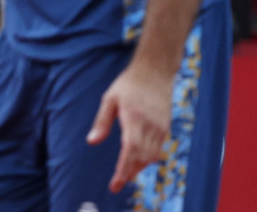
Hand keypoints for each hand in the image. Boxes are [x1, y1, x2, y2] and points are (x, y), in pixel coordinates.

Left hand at [86, 60, 173, 192]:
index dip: (124, 168)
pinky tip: (137, 162)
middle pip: (142, 157)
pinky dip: (147, 158)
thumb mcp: (109, 98)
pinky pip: (158, 149)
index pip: (130, 149)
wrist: (155, 72)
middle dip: (129, 173)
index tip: (116, 182)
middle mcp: (150, 124)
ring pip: (151, 156)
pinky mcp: (165, 126)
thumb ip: (102, 121)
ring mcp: (160, 126)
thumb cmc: (128, 84)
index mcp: (133, 117)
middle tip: (117, 184)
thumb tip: (92, 141)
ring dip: (138, 168)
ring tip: (125, 175)